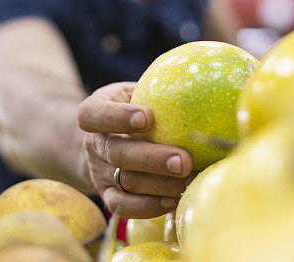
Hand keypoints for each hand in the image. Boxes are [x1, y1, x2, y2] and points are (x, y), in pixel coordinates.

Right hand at [77, 82, 193, 218]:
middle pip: (116, 153)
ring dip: (159, 184)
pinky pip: (124, 206)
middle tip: (183, 160)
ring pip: (125, 181)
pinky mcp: (107, 194)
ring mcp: (98, 171)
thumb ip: (155, 90)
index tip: (147, 117)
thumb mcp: (136, 90)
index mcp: (95, 110)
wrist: (103, 139)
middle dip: (152, 159)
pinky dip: (150, 206)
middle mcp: (93, 143)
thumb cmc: (131, 107)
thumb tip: (200, 87)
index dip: (117, 117)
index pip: (93, 114)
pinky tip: (174, 199)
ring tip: (188, 180)